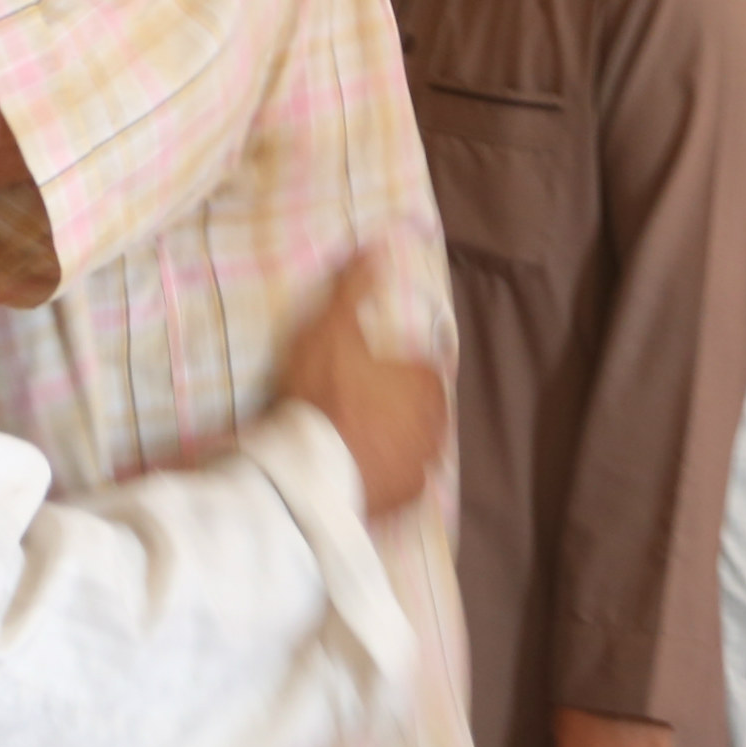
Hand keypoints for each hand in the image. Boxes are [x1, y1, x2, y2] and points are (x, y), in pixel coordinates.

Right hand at [278, 251, 446, 521]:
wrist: (308, 468)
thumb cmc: (324, 394)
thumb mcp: (332, 330)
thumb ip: (354, 289)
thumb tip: (377, 243)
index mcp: (428, 387)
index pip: (422, 373)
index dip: (393, 372)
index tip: (363, 376)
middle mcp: (437, 430)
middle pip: (421, 411)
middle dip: (396, 408)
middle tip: (353, 405)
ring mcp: (421, 470)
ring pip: (412, 447)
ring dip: (391, 442)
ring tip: (350, 438)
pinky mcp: (404, 503)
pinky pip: (397, 482)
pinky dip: (381, 475)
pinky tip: (353, 469)